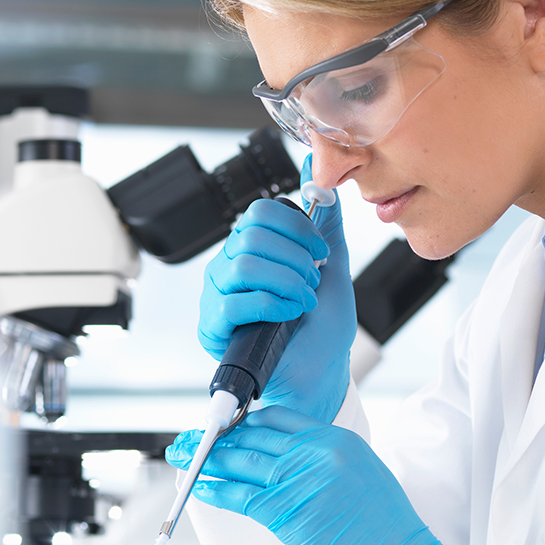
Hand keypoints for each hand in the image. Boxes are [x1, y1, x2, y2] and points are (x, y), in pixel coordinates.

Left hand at [166, 405, 440, 544]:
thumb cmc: (385, 527)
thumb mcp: (362, 471)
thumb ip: (324, 458)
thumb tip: (287, 459)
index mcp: (335, 438)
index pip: (279, 417)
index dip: (247, 420)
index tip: (229, 426)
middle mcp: (314, 451)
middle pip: (254, 435)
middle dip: (218, 435)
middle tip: (194, 437)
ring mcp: (297, 479)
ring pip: (240, 461)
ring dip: (206, 457)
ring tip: (184, 455)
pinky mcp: (284, 511)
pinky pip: (238, 496)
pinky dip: (214, 489)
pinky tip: (200, 486)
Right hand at [197, 154, 355, 422]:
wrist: (321, 372)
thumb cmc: (322, 325)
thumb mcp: (331, 264)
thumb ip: (325, 221)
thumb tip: (316, 172)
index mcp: (252, 247)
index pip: (260, 213)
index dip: (297, 229)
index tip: (321, 253)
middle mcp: (229, 266)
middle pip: (252, 235)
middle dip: (295, 258)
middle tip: (313, 280)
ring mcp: (217, 295)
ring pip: (244, 266)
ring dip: (287, 281)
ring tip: (304, 300)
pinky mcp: (213, 326)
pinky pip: (235, 302)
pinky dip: (273, 305)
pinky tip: (290, 314)